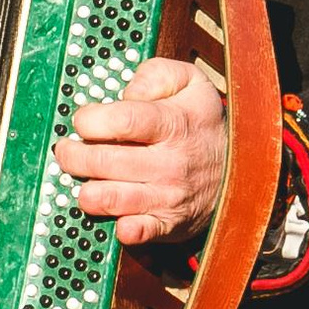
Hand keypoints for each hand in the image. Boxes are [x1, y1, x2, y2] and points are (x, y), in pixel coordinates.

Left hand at [54, 57, 227, 245]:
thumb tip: (128, 91)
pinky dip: (119, 228)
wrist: (239, 172)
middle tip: (68, 150)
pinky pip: (136, 233)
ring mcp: (168, 196)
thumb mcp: (190, 84)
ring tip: (84, 179)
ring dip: (86, 190)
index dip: (91, 120)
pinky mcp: (167, 224)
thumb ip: (157, 75)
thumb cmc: (199, 124)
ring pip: (110, 198)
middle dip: (73, 155)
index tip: (83, 121)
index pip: (122, 120)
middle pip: (104, 161)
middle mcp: (170, 162)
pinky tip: (113, 215)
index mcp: (172, 124)